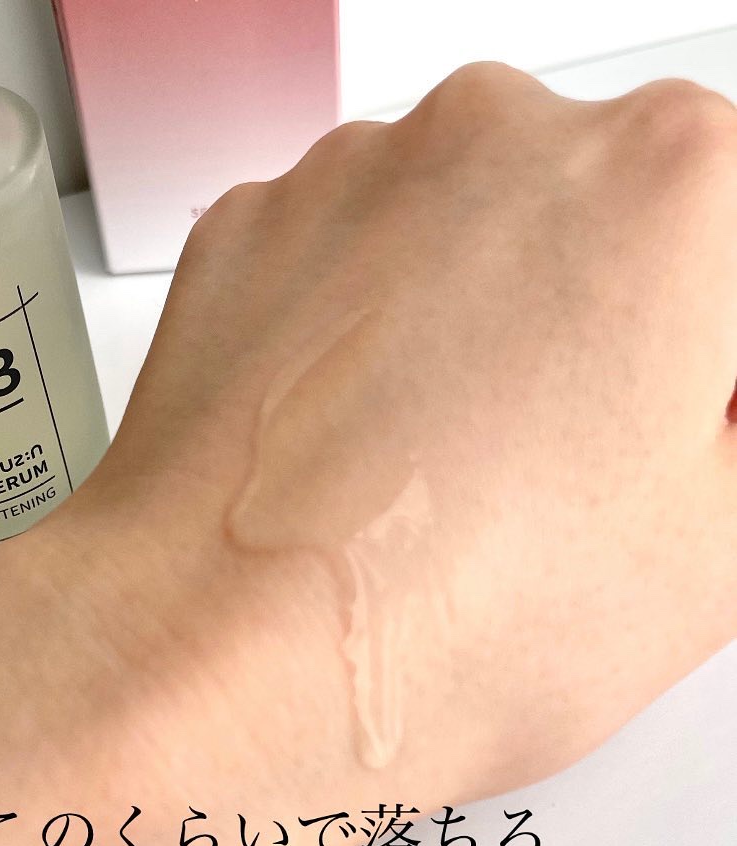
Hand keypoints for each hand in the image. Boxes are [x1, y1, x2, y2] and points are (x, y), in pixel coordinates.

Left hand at [54, 63, 736, 814]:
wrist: (211, 658)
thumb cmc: (434, 622)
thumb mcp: (710, 551)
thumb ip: (727, 437)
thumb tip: (695, 401)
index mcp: (662, 186)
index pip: (719, 239)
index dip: (694, 346)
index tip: (658, 401)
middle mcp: (496, 136)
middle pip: (587, 214)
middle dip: (587, 318)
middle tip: (550, 446)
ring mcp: (352, 176)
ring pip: (454, 229)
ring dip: (462, 316)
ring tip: (430, 460)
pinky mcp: (250, 227)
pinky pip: (337, 257)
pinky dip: (352, 323)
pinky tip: (345, 434)